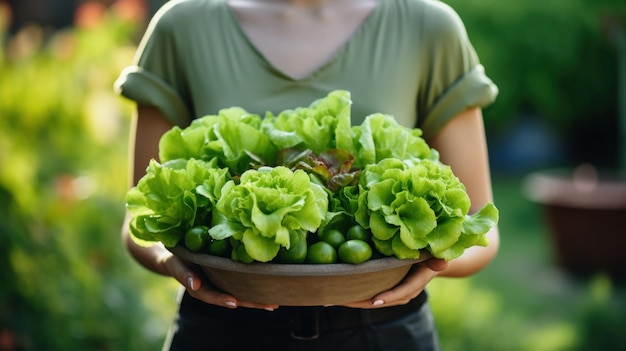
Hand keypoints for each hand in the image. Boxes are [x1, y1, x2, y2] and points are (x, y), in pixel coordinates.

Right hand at [159, 253, 279, 310]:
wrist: (177, 256)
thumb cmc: (176, 258)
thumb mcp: (176, 264)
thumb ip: (184, 274)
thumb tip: (195, 284)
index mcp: (200, 289)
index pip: (212, 296)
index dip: (222, 299)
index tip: (234, 302)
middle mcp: (213, 289)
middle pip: (232, 299)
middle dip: (250, 303)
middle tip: (268, 305)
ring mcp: (221, 285)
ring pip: (240, 294)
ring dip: (256, 299)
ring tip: (274, 301)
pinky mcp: (227, 278)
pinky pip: (241, 284)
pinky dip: (254, 287)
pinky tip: (269, 288)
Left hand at [338, 257, 448, 308]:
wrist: (431, 258)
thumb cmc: (430, 252)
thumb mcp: (434, 253)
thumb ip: (436, 259)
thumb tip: (442, 263)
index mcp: (415, 283)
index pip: (402, 292)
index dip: (390, 296)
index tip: (375, 299)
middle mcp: (403, 292)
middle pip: (382, 300)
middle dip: (362, 301)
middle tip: (342, 299)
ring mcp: (394, 292)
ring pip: (373, 300)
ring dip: (354, 300)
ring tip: (333, 299)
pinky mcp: (385, 288)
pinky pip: (370, 294)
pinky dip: (355, 295)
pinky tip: (337, 293)